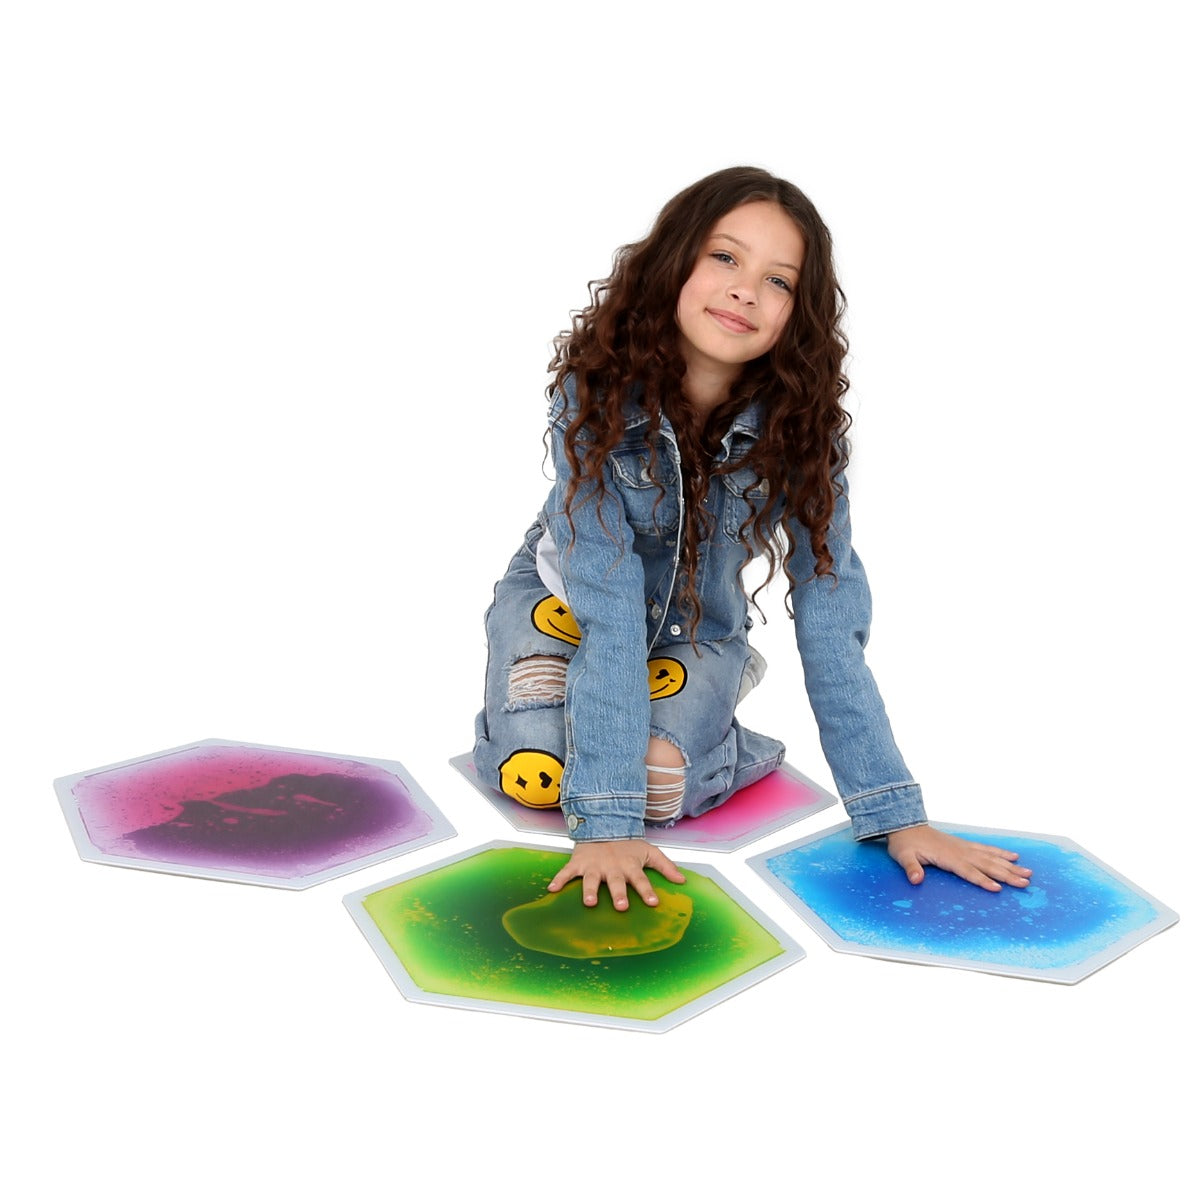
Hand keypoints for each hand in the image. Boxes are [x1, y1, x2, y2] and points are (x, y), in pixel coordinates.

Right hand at [547, 839, 685, 909]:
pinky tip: (552, 890)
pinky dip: (559, 880)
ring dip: (589, 890)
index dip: (647, 891)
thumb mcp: (649, 852)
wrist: (603, 826)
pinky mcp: (578, 863)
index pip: (641, 880)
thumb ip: (666, 867)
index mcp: (629, 866)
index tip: (653, 902)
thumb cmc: (627, 845)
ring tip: (589, 902)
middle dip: (619, 894)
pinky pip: (566, 873)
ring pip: (591, 879)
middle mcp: (612, 867)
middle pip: (616, 882)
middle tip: (622, 906)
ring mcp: (594, 866)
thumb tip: (683, 881)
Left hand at [887, 825, 1032, 892]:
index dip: (982, 880)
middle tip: (1025, 883)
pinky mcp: (964, 845)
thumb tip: (916, 879)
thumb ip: (911, 867)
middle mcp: (960, 851)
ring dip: (1010, 865)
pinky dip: (1000, 853)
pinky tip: (1013, 856)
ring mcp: (964, 847)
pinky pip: (986, 849)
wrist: (904, 825)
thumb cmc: (904, 843)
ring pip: (991, 857)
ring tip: (1028, 873)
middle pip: (987, 865)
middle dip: (1007, 874)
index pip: (968, 871)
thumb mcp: (902, 856)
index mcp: (947, 856)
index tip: (998, 888)